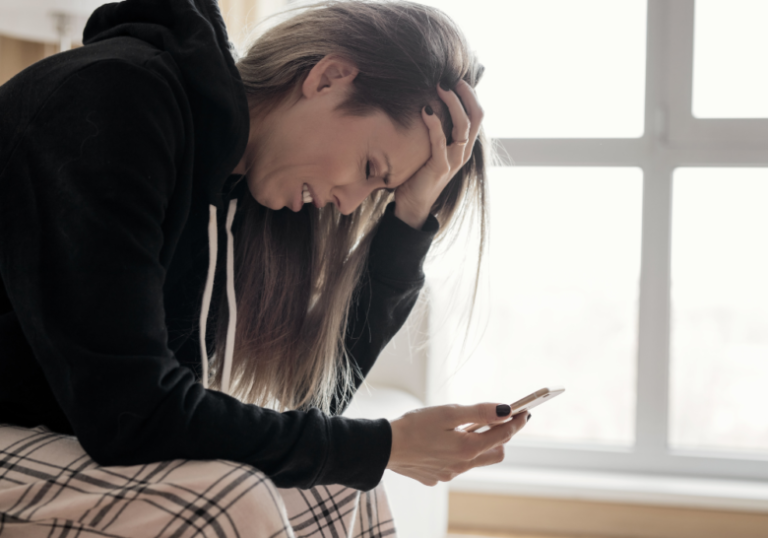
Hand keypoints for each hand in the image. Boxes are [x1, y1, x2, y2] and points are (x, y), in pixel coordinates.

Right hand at [386, 403, 527, 485]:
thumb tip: (506, 410)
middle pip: (495, 453)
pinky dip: (457, 453)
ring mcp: (448, 474)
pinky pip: (455, 465)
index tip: (524, 412)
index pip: (503, 435)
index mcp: (468, 449)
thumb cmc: (414, 426)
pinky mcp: (435, 477)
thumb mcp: (448, 413)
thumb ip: (480, 413)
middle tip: (497, 419)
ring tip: (466, 428)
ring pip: (475, 460)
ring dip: (478, 444)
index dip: (516, 422)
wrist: (383, 447)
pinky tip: (442, 442)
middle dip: (501, 436)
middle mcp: (462, 466)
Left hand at [393, 80, 484, 228]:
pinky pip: (440, 141)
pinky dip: (434, 123)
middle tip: (451, 78)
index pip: (477, 114)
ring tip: (439, 87)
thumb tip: (427, 103)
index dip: (471, 95)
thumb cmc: (419, 173)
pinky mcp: (441, 167)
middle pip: (476, 116)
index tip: (456, 79)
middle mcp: (464, 151)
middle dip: (466, 94)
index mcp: (464, 146)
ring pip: (463, 125)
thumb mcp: (431, 148)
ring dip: (452, 103)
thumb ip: (435, 131)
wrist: (413, 204)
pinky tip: (424, 111)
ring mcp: (454, 160)